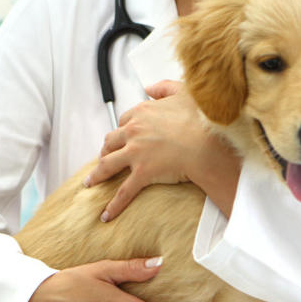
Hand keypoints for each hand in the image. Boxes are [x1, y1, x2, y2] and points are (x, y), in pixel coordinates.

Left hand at [85, 80, 214, 221]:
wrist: (209, 142)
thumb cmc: (200, 119)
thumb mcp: (183, 92)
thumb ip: (164, 87)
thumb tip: (149, 87)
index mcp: (142, 112)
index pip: (123, 121)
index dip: (122, 130)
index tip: (122, 136)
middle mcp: (134, 131)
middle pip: (110, 141)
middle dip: (106, 150)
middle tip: (105, 157)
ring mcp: (136, 153)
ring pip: (108, 164)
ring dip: (98, 174)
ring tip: (92, 182)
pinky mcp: (142, 173)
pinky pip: (124, 191)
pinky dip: (114, 204)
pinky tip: (106, 214)